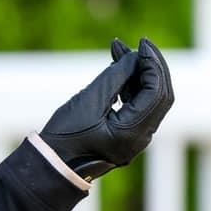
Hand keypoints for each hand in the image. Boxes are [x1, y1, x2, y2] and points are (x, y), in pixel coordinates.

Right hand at [39, 37, 173, 177]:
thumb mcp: (89, 101)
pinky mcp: (127, 134)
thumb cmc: (64, 137)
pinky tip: (118, 68)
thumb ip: (115, 77)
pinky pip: (137, 105)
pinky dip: (130, 85)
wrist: (50, 167)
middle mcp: (141, 138)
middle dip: (150, 66)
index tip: (142, 43)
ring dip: (138, 73)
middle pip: (159, 95)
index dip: (153, 64)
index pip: (157, 93)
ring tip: (119, 49)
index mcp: (133, 133)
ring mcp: (136, 138)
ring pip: (149, 98)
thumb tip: (137, 57)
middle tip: (139, 43)